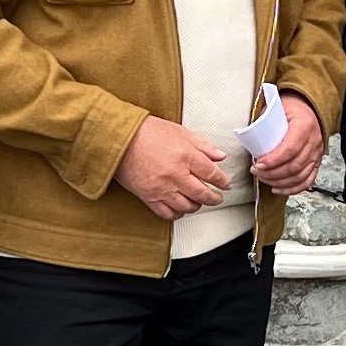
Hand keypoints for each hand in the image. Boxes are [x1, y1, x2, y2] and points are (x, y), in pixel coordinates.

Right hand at [116, 116, 231, 219]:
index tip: (226, 184)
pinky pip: (168, 213)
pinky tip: (180, 208)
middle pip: (203, 193)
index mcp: (185, 156)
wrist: (119, 139)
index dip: (223, 181)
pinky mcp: (149, 197)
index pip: (212, 173)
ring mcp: (162, 188)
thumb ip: (202, 145)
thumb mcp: (179, 131)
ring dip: (197, 206)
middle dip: (214, 198)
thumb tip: (219, 155)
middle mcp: (176, 175)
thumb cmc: (147, 132)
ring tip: (199, 202)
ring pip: (187, 206)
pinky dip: (177, 213)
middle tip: (218, 198)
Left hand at [249, 93, 324, 195]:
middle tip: (256, 172)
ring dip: (279, 182)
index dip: (273, 161)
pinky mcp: (316, 162)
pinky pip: (307, 180)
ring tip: (264, 179)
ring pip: (300, 176)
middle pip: (294, 166)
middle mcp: (314, 141)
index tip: (257, 165)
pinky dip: (292, 188)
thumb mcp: (275, 108)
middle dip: (273, 173)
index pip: (290, 149)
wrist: (308, 106)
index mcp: (304, 125)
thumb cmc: (289, 107)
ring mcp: (317, 153)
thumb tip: (247, 138)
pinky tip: (278, 189)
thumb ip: (263, 122)